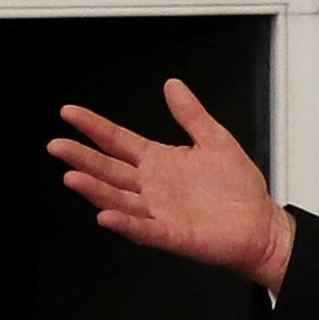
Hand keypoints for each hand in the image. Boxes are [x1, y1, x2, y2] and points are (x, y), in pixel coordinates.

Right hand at [50, 78, 297, 293]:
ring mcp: (158, 211)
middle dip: (82, 157)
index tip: (70, 113)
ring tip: (73, 176)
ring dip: (95, 189)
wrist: (261, 224)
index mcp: (159, 162)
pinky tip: (106, 216)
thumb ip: (191, 114)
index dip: (94, 127)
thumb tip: (173, 85)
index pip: (118, 141)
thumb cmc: (239, 188)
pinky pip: (143, 229)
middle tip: (57, 146)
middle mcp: (152, 187)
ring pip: (118, 199)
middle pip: (109, 170)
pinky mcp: (171, 234)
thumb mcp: (215, 140)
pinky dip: (125, 223)